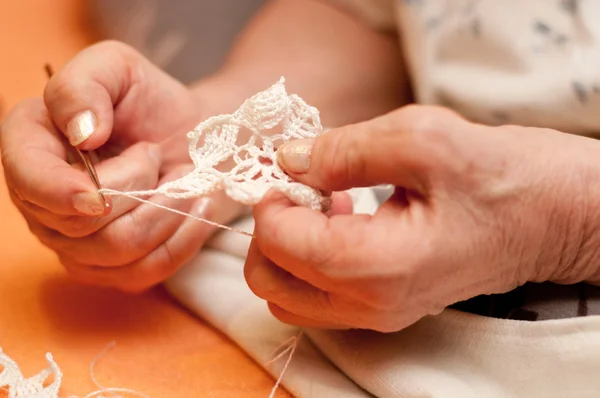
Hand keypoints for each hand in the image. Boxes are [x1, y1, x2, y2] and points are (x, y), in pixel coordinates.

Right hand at [1, 41, 244, 291]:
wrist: (192, 137)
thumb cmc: (151, 103)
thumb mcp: (116, 68)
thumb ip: (83, 85)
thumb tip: (78, 133)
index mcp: (32, 149)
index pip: (28, 183)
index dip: (60, 192)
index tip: (99, 193)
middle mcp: (45, 203)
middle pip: (81, 224)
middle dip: (135, 186)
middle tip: (154, 155)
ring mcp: (78, 244)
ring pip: (118, 250)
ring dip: (163, 210)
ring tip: (176, 179)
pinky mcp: (116, 268)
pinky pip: (148, 270)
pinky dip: (183, 237)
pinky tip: (193, 206)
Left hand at [244, 105, 598, 331]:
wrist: (553, 217)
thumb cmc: (503, 176)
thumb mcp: (423, 139)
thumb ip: (343, 150)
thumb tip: (288, 160)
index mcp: (376, 266)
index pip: (279, 244)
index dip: (272, 199)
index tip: (293, 169)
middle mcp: (371, 304)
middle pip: (270, 283)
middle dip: (269, 228)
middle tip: (300, 187)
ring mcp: (378, 313)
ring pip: (287, 296)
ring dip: (287, 247)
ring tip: (325, 203)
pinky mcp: (385, 307)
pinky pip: (318, 296)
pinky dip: (309, 260)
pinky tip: (343, 218)